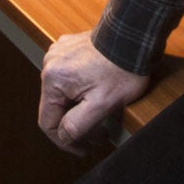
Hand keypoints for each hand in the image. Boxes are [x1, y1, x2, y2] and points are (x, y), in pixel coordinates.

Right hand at [37, 32, 151, 154]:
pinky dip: (81, 91)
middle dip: (76, 125)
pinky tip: (99, 96)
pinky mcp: (70, 48)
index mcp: (53, 79)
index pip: (48, 123)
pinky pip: (70, 77)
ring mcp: (60, 53)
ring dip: (80, 108)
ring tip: (102, 117)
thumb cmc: (123, 67)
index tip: (83, 149)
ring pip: (64, 93)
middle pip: (56, 107)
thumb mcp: (102, 104)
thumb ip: (77, 125)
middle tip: (99, 135)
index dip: (65, 142)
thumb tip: (64, 136)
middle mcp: (51, 64)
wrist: (135, 34)